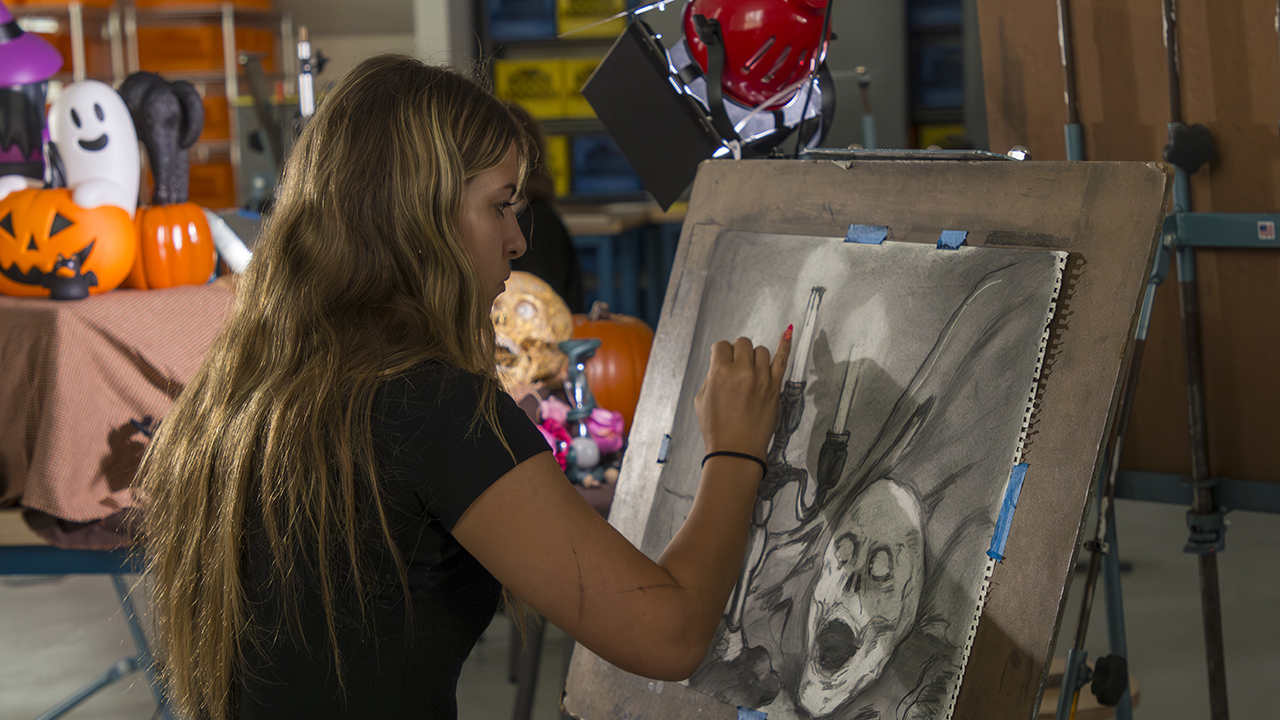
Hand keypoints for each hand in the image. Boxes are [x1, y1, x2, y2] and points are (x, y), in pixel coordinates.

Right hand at [694, 326, 792, 458]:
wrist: (736, 450)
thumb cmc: (716, 429)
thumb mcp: (701, 399)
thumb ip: (711, 377)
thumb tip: (721, 366)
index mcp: (720, 372)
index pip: (721, 346)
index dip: (719, 353)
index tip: (721, 361)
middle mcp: (742, 371)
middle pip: (742, 343)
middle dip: (736, 353)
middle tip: (734, 368)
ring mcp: (761, 378)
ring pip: (760, 350)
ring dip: (753, 356)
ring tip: (750, 370)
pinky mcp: (775, 387)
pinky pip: (782, 359)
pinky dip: (784, 345)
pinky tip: (787, 332)